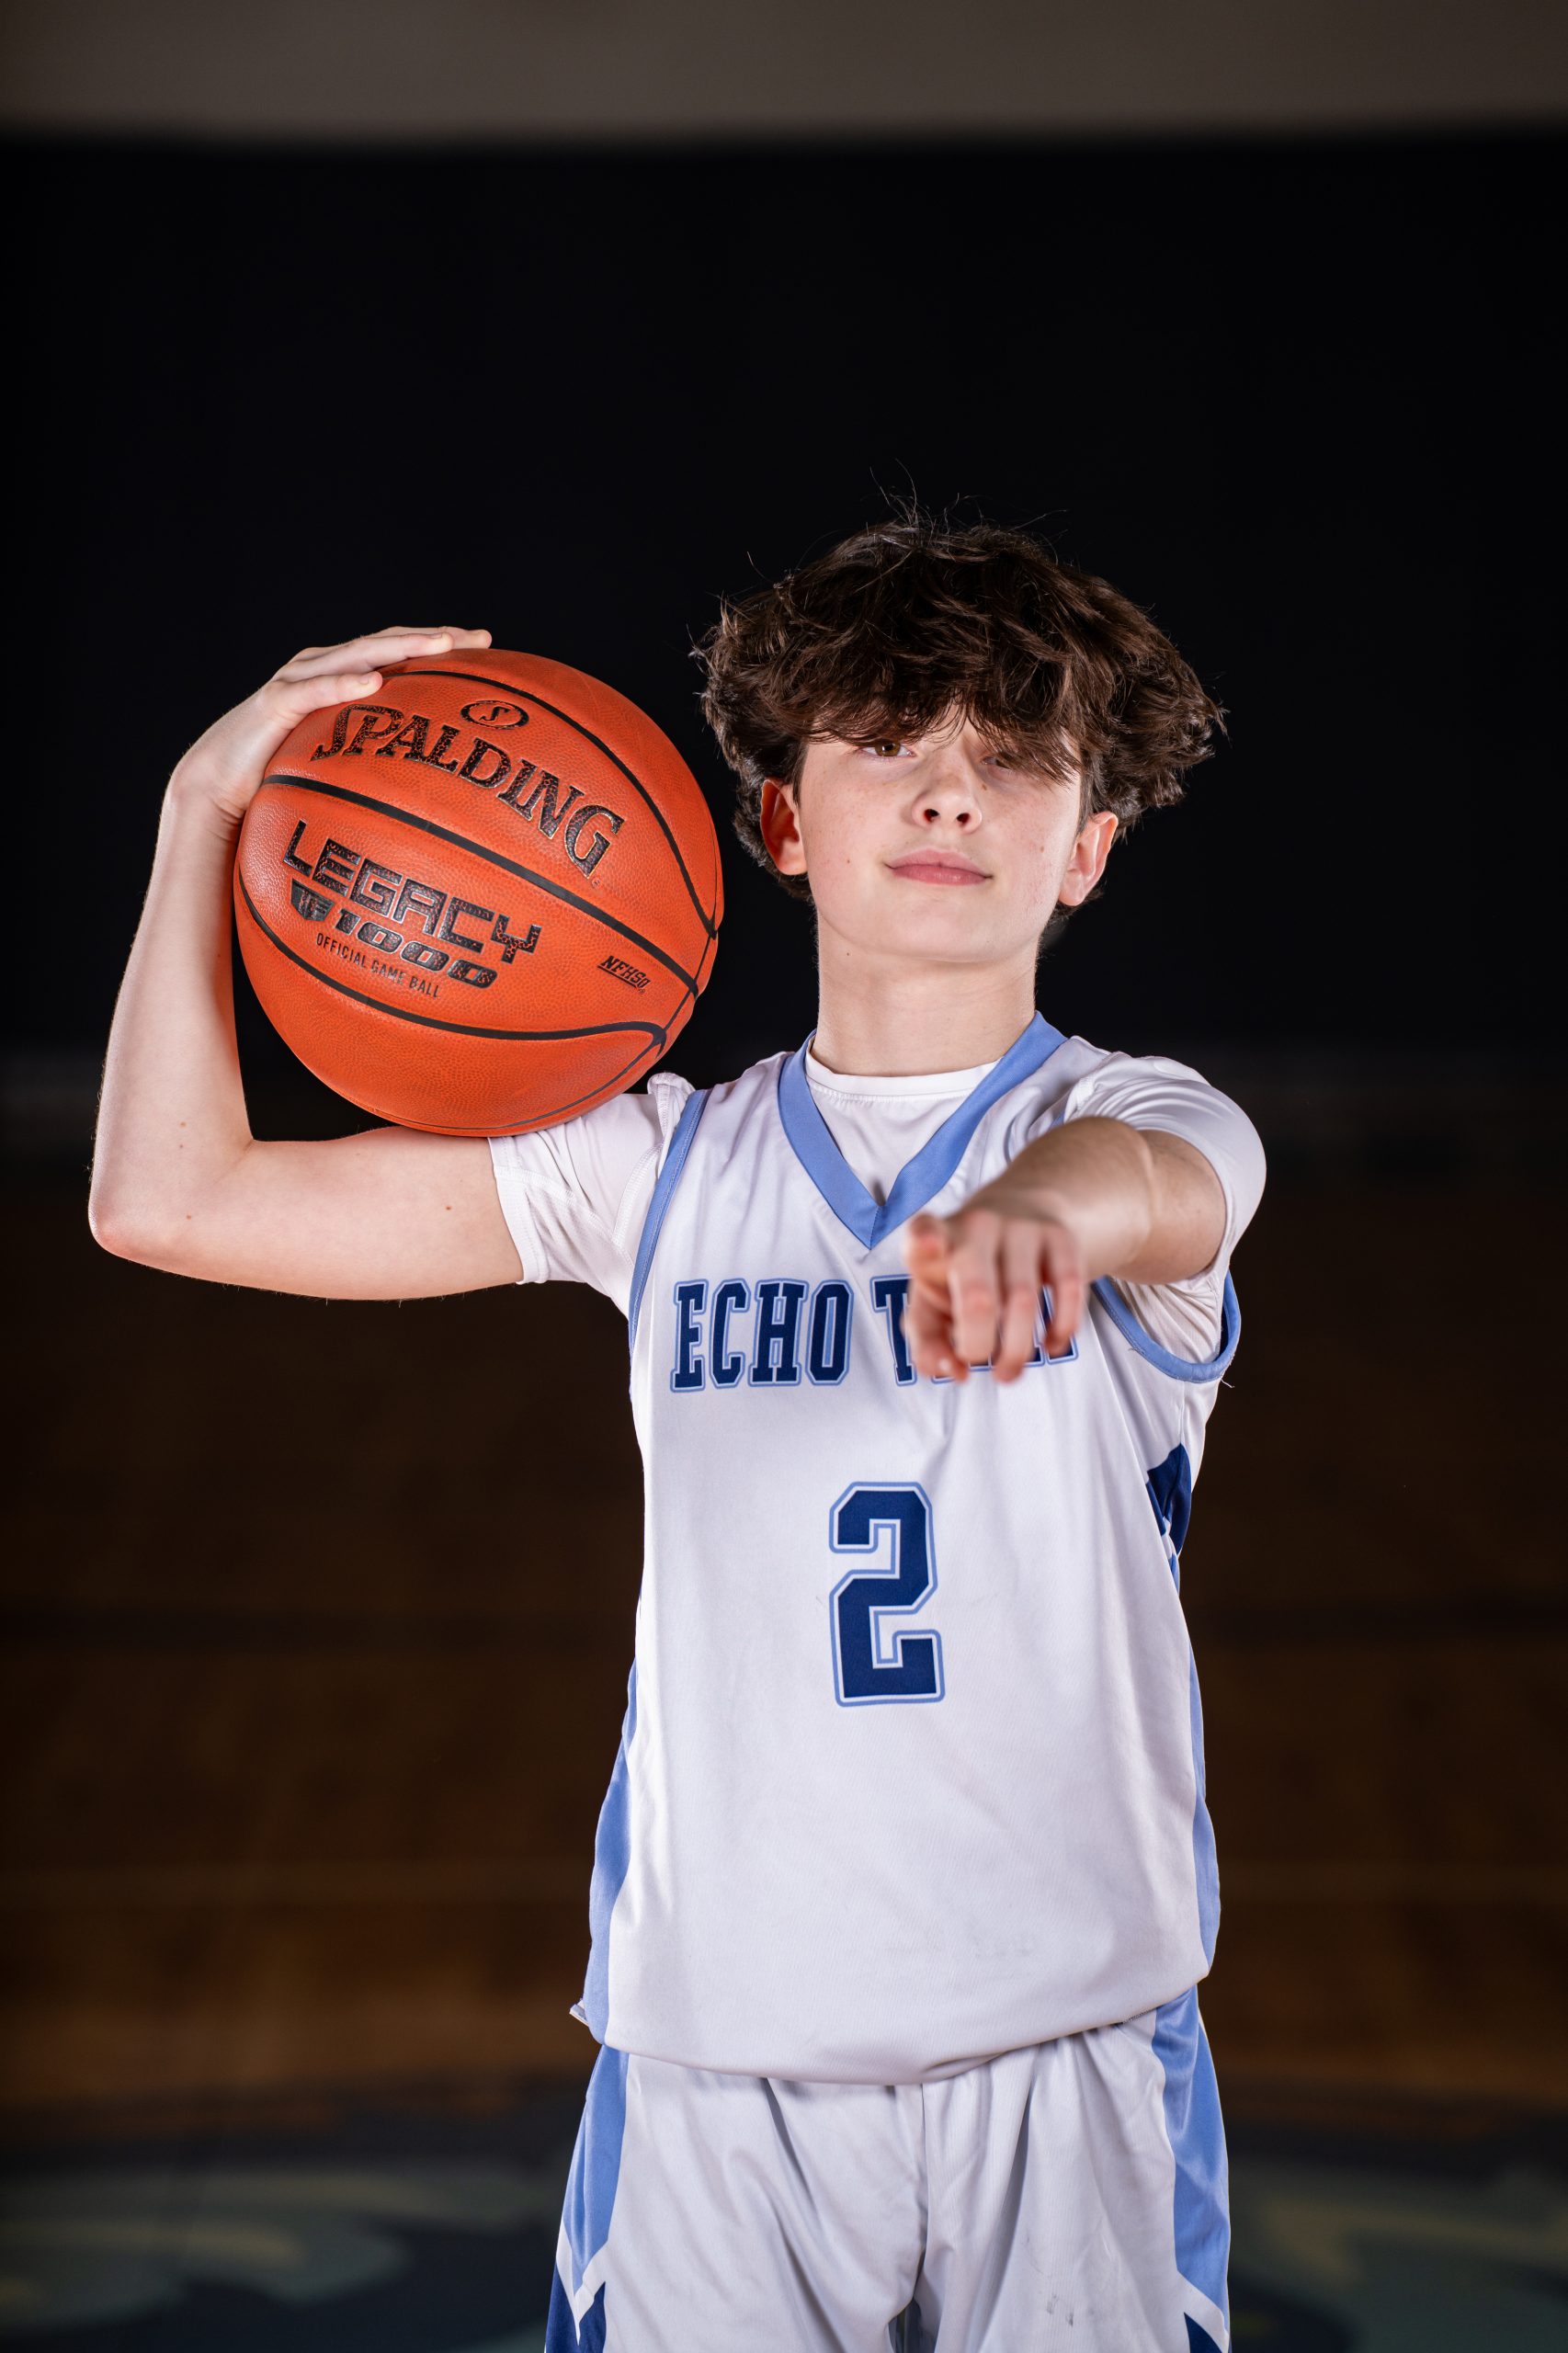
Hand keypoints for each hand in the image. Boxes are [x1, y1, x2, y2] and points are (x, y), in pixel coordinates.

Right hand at [168, 623, 493, 825]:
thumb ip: (377, 761)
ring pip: (357, 655)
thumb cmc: (282, 774)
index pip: (400, 653)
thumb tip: (432, 794)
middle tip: (477, 638)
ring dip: (399, 648)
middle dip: (433, 637)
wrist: (219, 784)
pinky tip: (373, 682)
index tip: (487, 645)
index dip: (440, 645)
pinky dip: (343, 683)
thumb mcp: (340, 764)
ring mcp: (300, 679)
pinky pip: (314, 690)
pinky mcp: (276, 701)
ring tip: (439, 645)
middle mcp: (324, 667)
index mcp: (342, 676)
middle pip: (387, 643)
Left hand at [901, 1191, 1085, 1382]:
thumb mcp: (933, 1301)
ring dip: (1017, 1351)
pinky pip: (1067, 1291)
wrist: (1023, 1211)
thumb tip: (956, 1371)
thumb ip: (928, 1342)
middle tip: (979, 1362)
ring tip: (1009, 1371)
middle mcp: (977, 1226)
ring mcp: (1022, 1227)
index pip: (923, 1232)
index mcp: (937, 1240)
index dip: (924, 1241)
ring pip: (1024, 1301)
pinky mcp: (1060, 1236)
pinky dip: (1061, 1328)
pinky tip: (1050, 1344)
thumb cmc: (964, 1272)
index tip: (928, 1245)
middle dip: (978, 1344)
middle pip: (978, 1294)